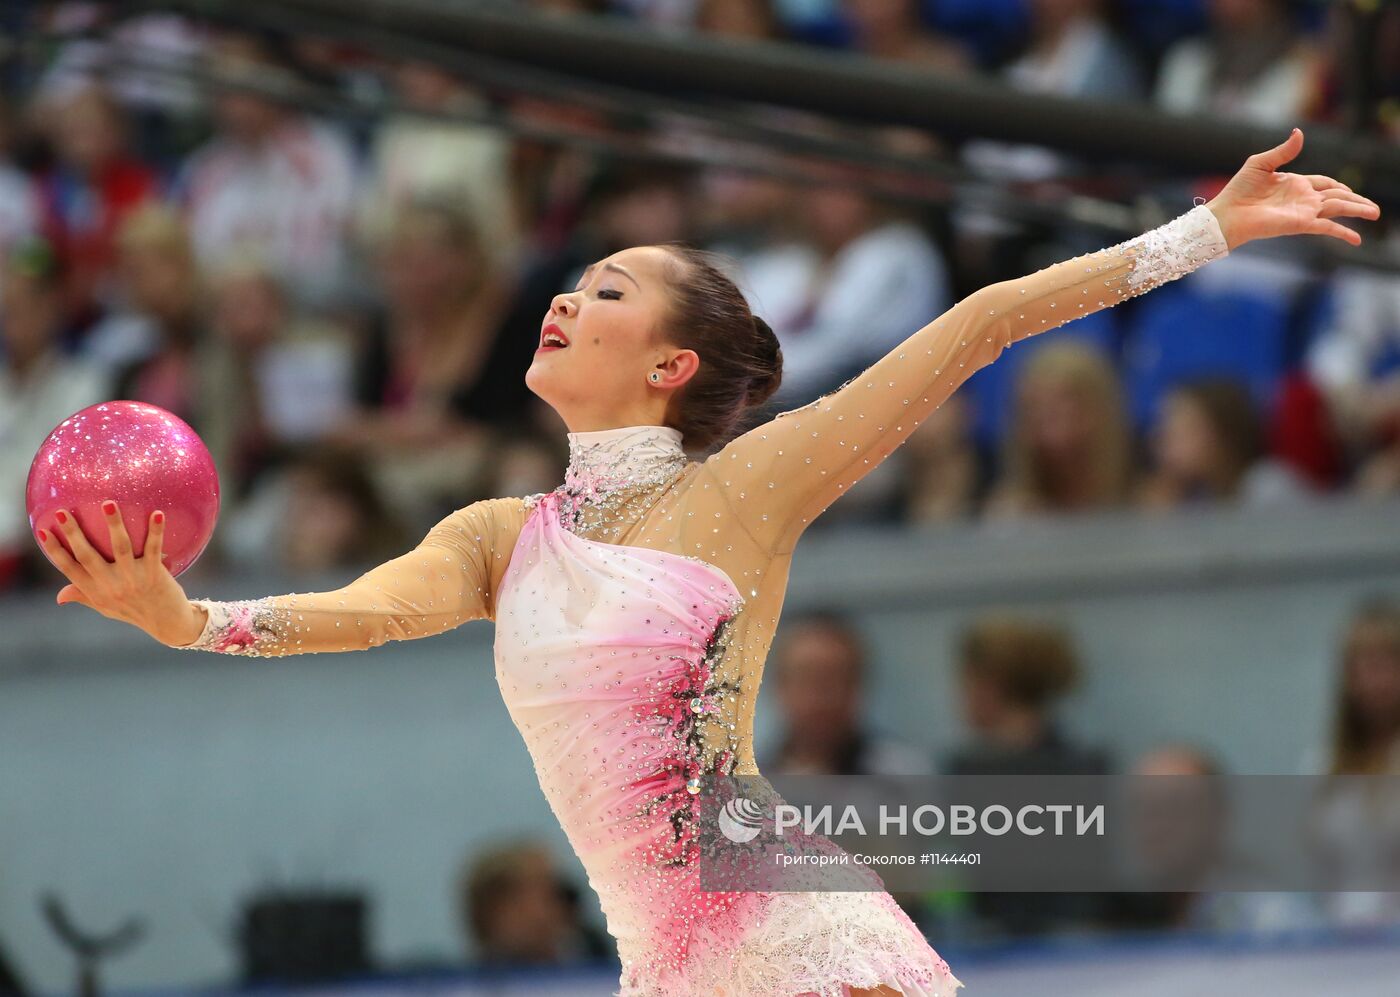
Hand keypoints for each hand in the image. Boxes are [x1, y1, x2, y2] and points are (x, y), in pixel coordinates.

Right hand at [37, 502, 205, 646]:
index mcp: (95, 591)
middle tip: (63, 512)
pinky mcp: (155, 574)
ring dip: (114, 525)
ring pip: (120, 548)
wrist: (167, 623)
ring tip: (108, 504)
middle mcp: (111, 586)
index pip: (69, 569)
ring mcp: (133, 579)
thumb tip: (59, 596)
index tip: (42, 531)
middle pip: (87, 556)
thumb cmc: (134, 611)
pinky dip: (156, 531)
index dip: (54, 551)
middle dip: (73, 534)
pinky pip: (154, 548)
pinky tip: (158, 513)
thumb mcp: (105, 607)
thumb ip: (84, 596)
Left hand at [1206, 128, 1380, 250]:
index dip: (1338, 185)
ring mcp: (1303, 212)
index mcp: (1295, 184)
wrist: (1226, 213)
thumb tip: (1299, 132)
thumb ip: (1283, 151)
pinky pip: (1326, 227)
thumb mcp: (1261, 163)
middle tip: (1374, 208)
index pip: (1324, 183)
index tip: (1350, 189)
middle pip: (1337, 197)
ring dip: (1357, 210)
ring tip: (1375, 213)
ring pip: (1338, 209)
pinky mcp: (1300, 224)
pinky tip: (1356, 239)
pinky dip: (1342, 232)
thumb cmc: (1238, 190)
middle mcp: (1302, 199)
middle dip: (1356, 200)